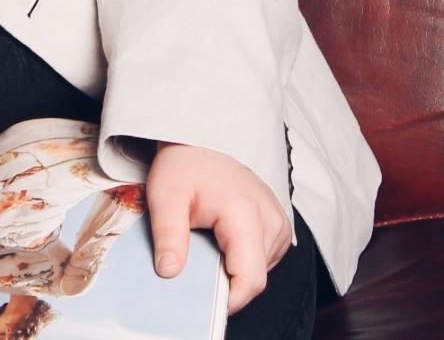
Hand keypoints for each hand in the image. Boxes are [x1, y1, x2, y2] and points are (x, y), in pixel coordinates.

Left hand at [145, 141, 290, 313]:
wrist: (202, 141)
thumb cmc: (185, 166)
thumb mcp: (165, 196)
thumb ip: (168, 235)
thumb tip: (169, 272)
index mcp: (245, 214)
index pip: (249, 278)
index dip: (229, 299)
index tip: (203, 301)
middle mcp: (271, 221)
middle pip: (254, 277)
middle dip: (225, 283)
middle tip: (195, 265)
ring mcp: (279, 224)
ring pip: (259, 271)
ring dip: (232, 270)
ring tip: (206, 245)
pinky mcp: (278, 227)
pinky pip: (262, 259)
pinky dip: (240, 259)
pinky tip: (221, 242)